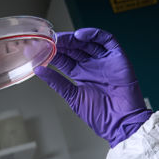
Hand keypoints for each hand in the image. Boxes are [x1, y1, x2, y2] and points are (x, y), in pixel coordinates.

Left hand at [34, 28, 151, 147]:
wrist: (120, 124)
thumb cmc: (100, 116)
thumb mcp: (73, 97)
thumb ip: (57, 81)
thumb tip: (38, 69)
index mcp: (81, 75)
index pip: (65, 59)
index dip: (53, 53)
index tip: (40, 49)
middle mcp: (92, 66)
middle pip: (75, 49)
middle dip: (62, 44)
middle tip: (49, 41)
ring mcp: (105, 60)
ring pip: (88, 42)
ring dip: (74, 39)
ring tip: (61, 39)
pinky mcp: (118, 57)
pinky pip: (107, 40)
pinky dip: (94, 34)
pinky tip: (80, 36)